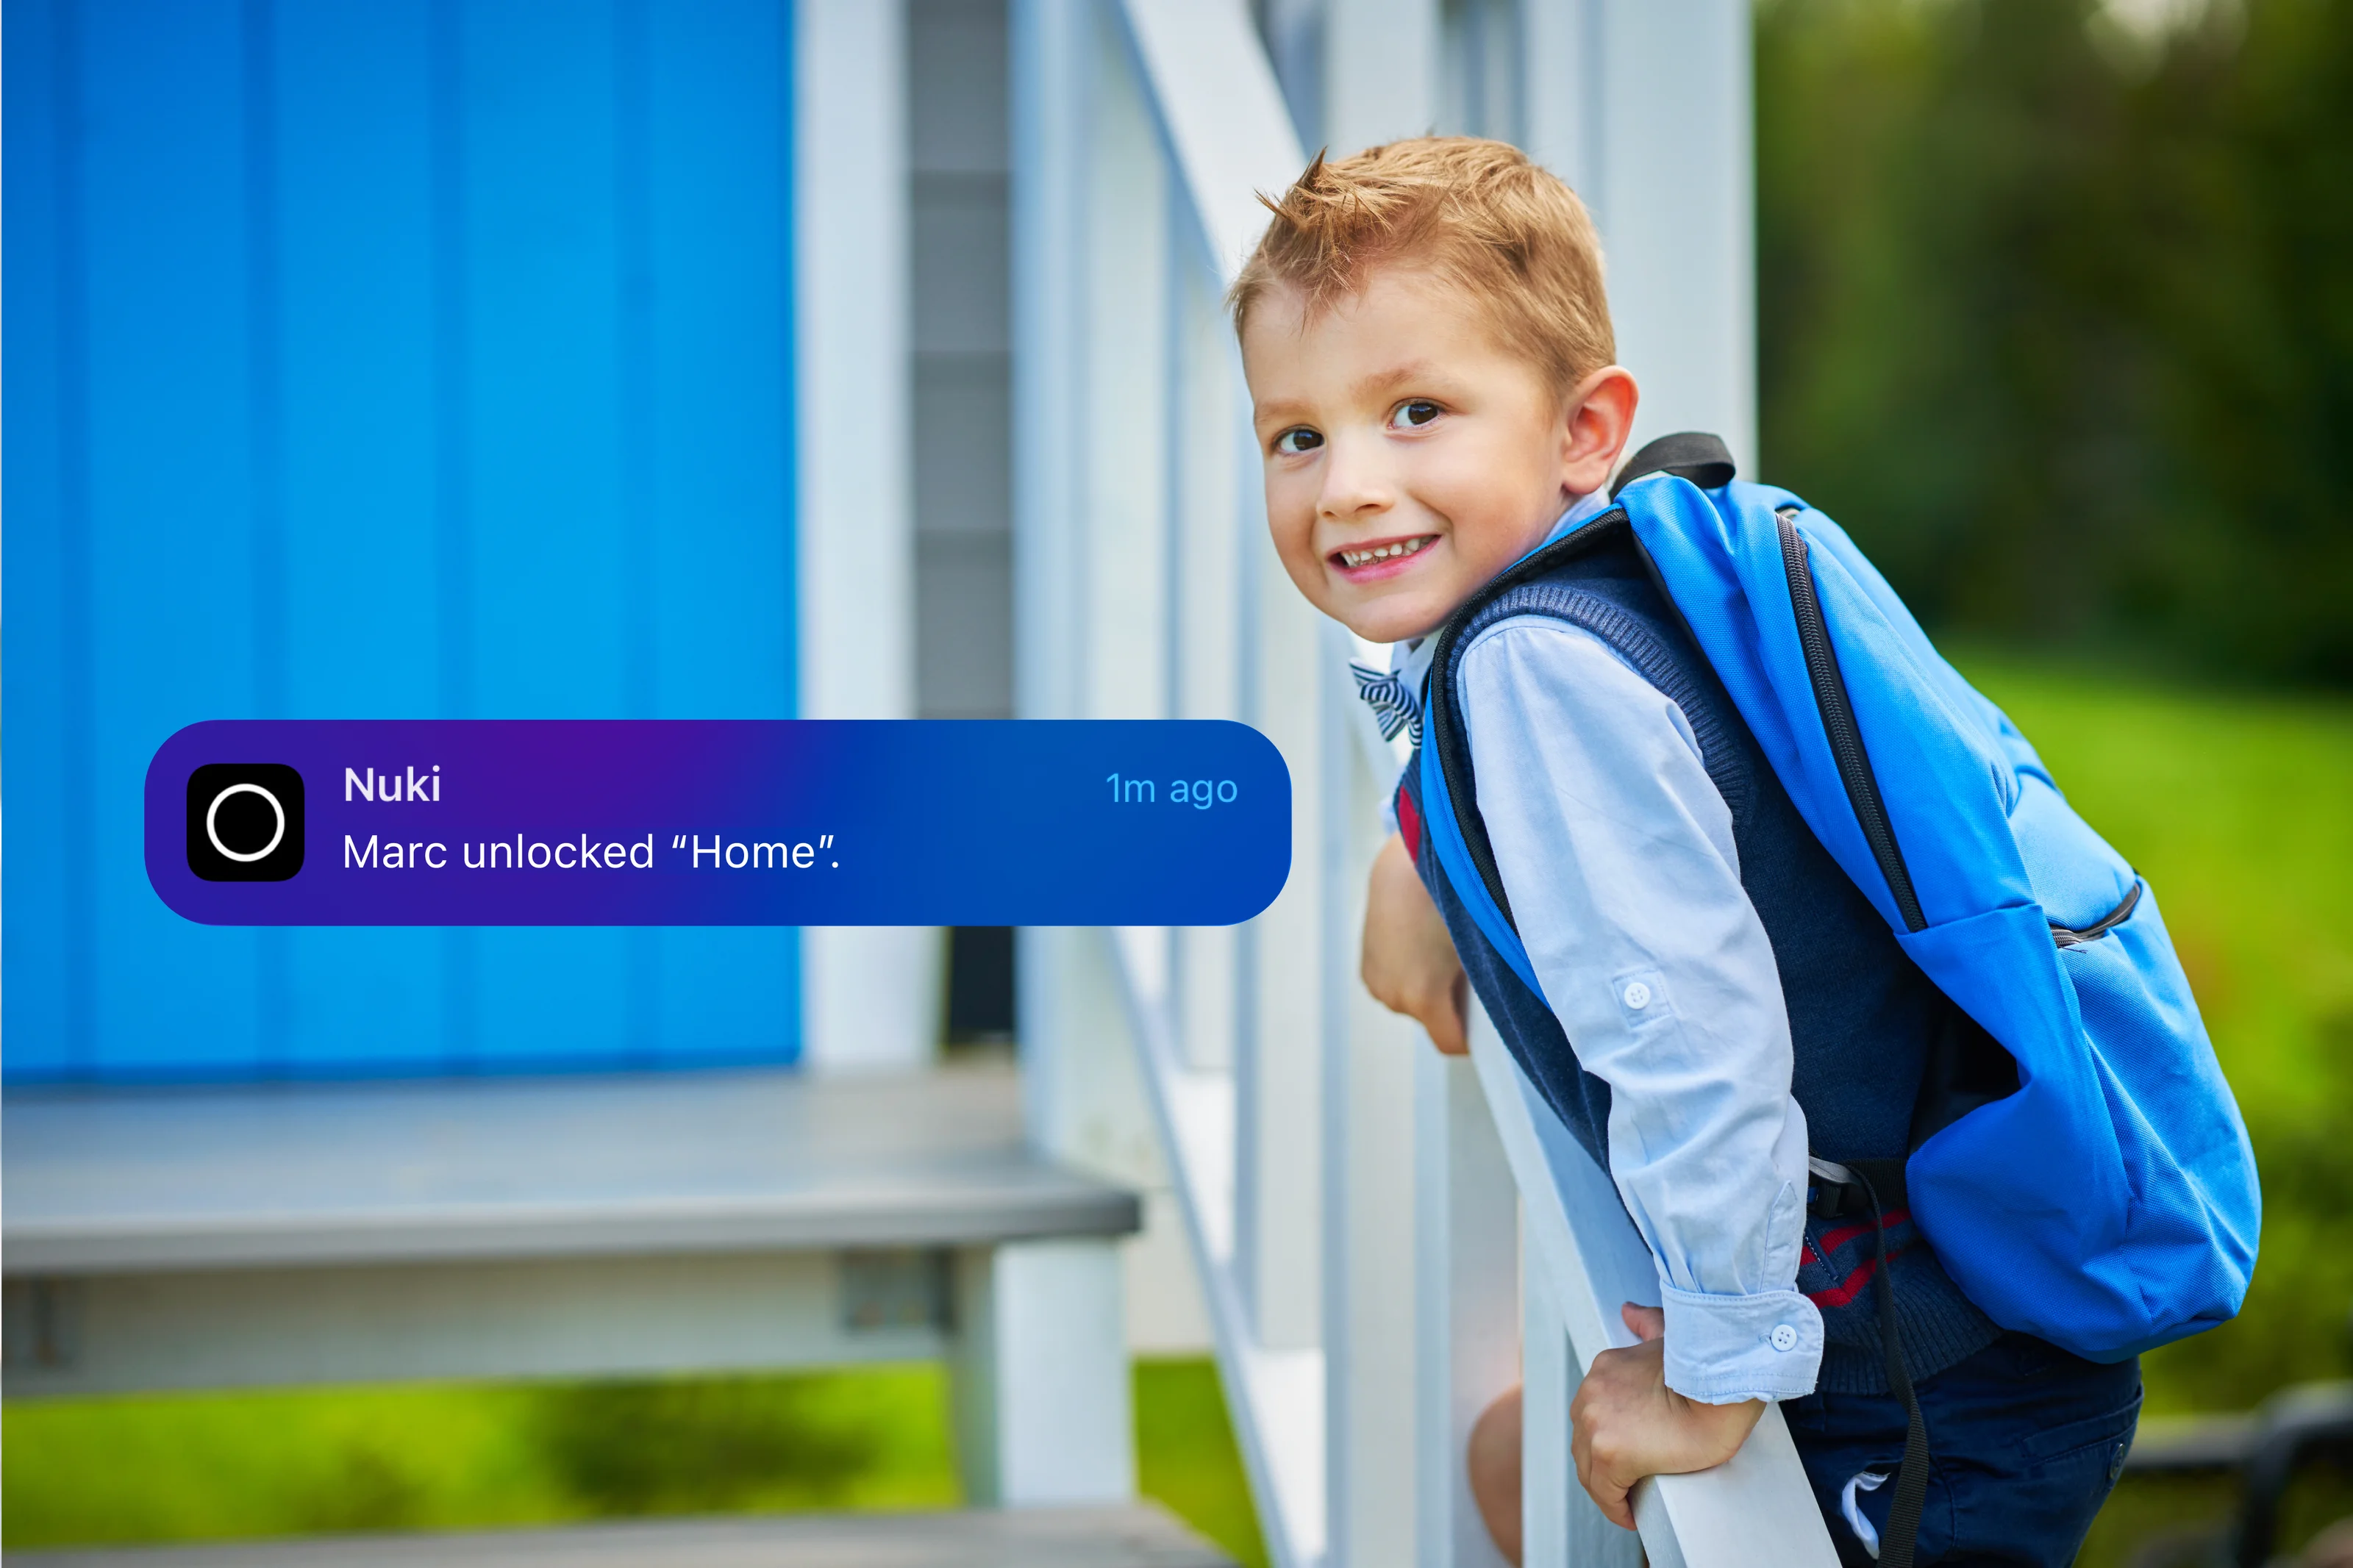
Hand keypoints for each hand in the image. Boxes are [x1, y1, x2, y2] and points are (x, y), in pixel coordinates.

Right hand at [1361, 833, 1468, 1053]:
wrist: (1405, 867)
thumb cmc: (1448, 902)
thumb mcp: (1474, 947)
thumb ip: (1483, 988)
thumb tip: (1490, 1008)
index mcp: (1422, 996)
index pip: (1451, 1042)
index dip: (1472, 1037)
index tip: (1487, 1022)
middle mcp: (1393, 997)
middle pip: (1431, 1022)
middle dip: (1450, 1006)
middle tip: (1468, 974)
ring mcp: (1376, 983)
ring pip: (1411, 1004)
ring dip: (1427, 991)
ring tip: (1441, 954)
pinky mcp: (1366, 970)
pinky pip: (1395, 987)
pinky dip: (1409, 976)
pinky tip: (1420, 946)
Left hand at [1570, 1304, 1764, 1529]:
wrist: (1726, 1385)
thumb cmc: (1709, 1370)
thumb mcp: (1668, 1337)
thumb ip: (1647, 1324)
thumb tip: (1630, 1312)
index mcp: (1604, 1370)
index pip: (1593, 1416)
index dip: (1606, 1441)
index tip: (1627, 1457)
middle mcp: (1592, 1393)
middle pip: (1585, 1443)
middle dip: (1603, 1466)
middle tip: (1628, 1484)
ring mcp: (1597, 1422)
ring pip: (1591, 1469)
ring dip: (1608, 1486)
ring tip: (1631, 1500)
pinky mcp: (1611, 1451)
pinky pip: (1605, 1491)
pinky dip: (1616, 1506)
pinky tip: (1631, 1513)